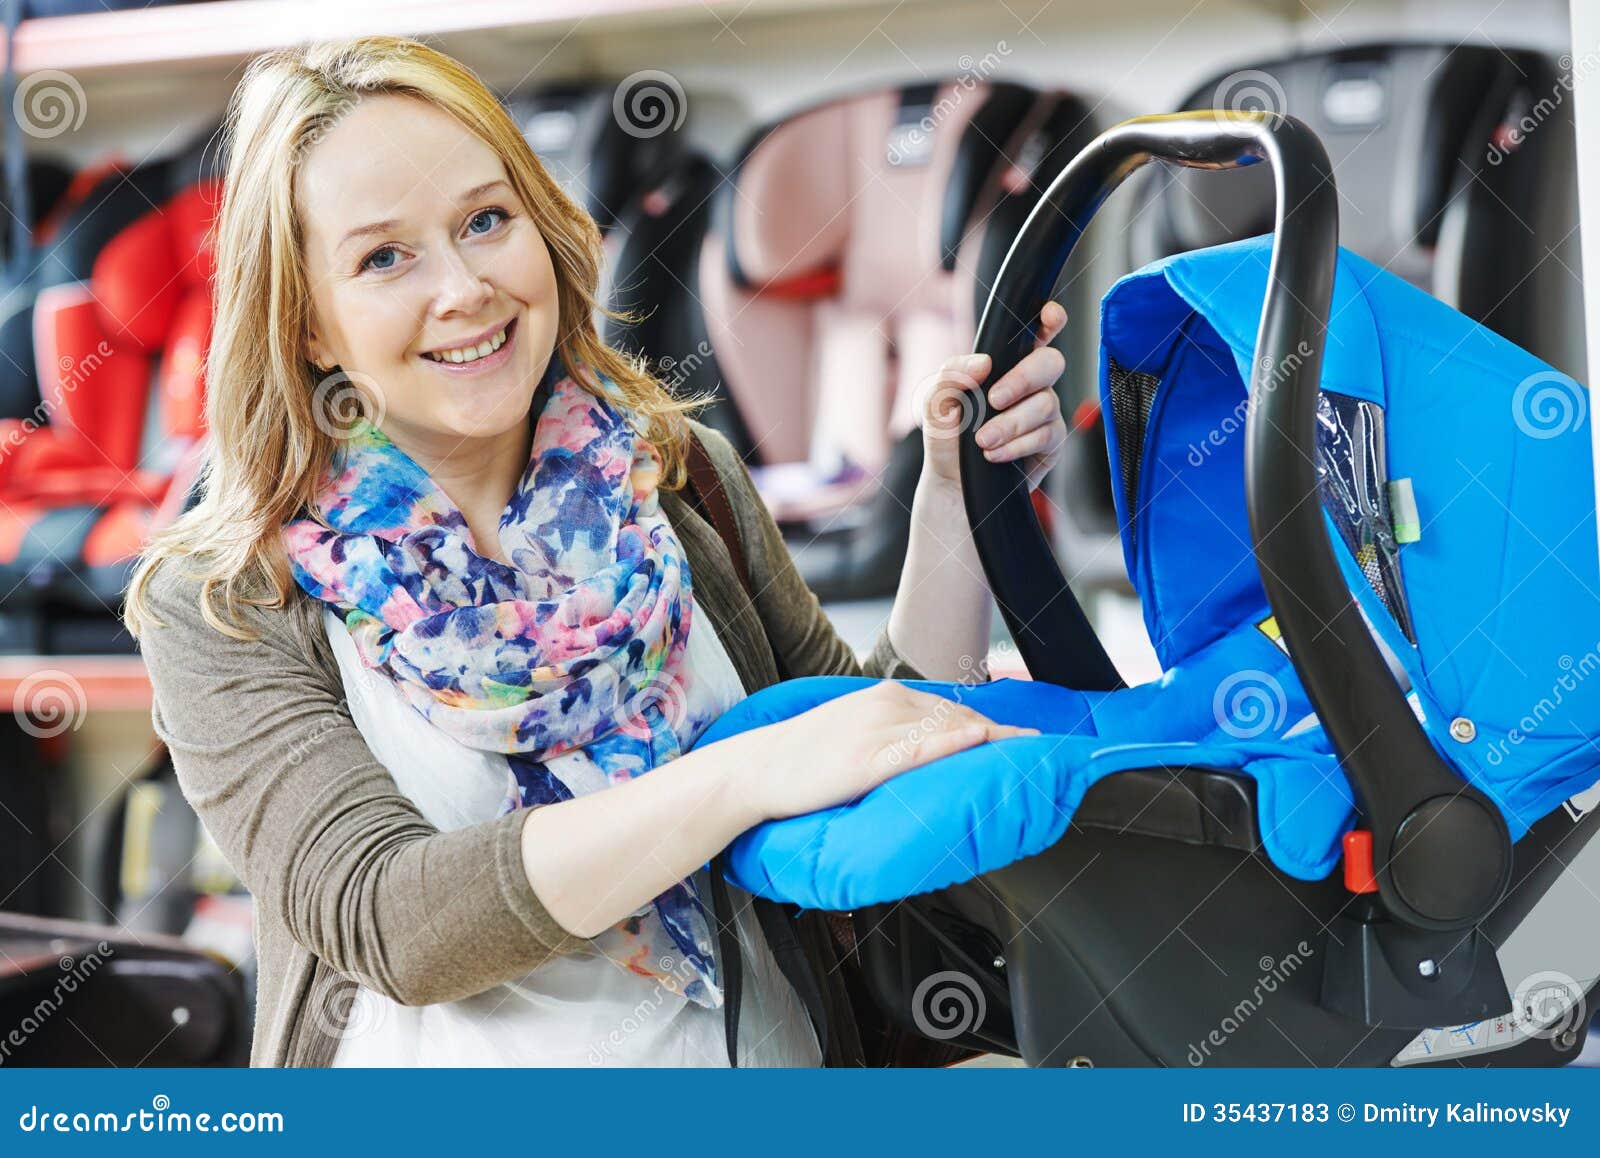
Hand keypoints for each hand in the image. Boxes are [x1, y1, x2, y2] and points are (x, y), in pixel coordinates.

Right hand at [743, 682, 1037, 821]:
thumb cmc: (803, 759)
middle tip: (1042, 750)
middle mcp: (887, 705)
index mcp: (885, 696)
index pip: (954, 710)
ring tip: (1032, 755)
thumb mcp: (853, 731)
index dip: (994, 725)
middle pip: (962, 718)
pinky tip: (983, 743)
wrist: (757, 769)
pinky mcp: (868, 759)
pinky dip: (957, 744)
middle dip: (1004, 735)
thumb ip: (892, 732)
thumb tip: (930, 746)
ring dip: (995, 741)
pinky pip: (922, 748)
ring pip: (950, 729)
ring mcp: (878, 730)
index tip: (1026, 737)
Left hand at [917, 301, 1068, 491]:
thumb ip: (953, 375)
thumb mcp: (936, 403)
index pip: (1034, 333)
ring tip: (983, 440)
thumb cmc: (947, 439)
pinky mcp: (1050, 444)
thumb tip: (983, 363)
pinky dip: (1018, 444)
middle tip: (994, 399)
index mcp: (1005, 365)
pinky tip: (995, 454)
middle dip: (1023, 379)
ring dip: (1012, 422)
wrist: (952, 486)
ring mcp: (1044, 414)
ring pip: (1047, 403)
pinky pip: (1048, 435)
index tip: (1050, 316)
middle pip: (1050, 363)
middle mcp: (1030, 385)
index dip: (1049, 319)